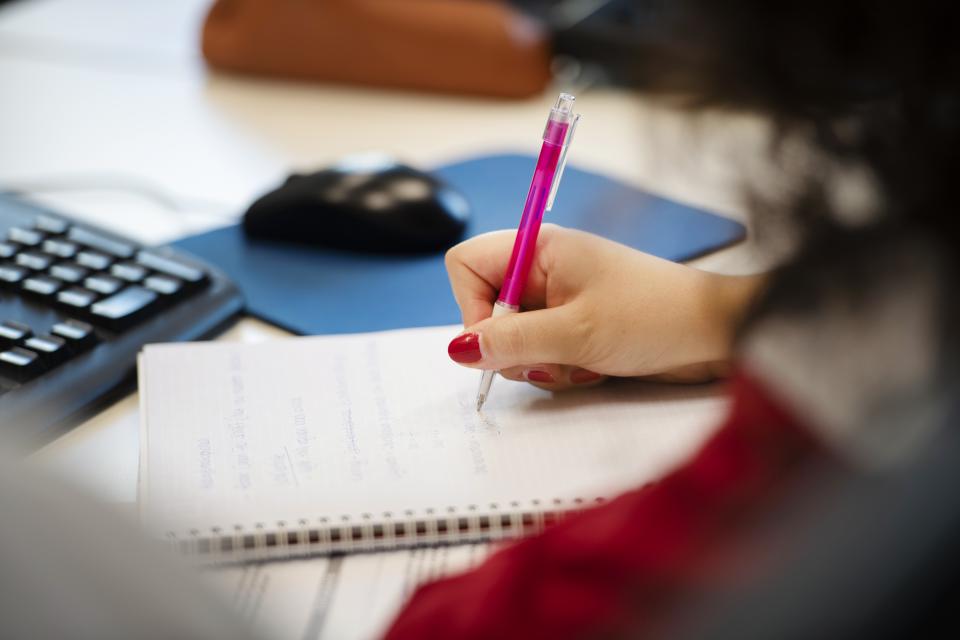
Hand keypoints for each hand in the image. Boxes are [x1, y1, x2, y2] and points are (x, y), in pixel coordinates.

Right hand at [445, 224, 763, 389]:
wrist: (718, 334)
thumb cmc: (654, 317)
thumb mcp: (575, 333)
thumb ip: (511, 341)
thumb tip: (457, 350)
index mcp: (540, 248)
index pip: (466, 265)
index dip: (473, 306)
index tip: (502, 338)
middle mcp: (544, 269)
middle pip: (488, 308)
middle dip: (512, 344)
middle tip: (549, 357)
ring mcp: (561, 298)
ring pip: (514, 337)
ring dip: (539, 362)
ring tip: (580, 362)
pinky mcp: (577, 324)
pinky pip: (542, 351)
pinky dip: (559, 367)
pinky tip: (593, 367)